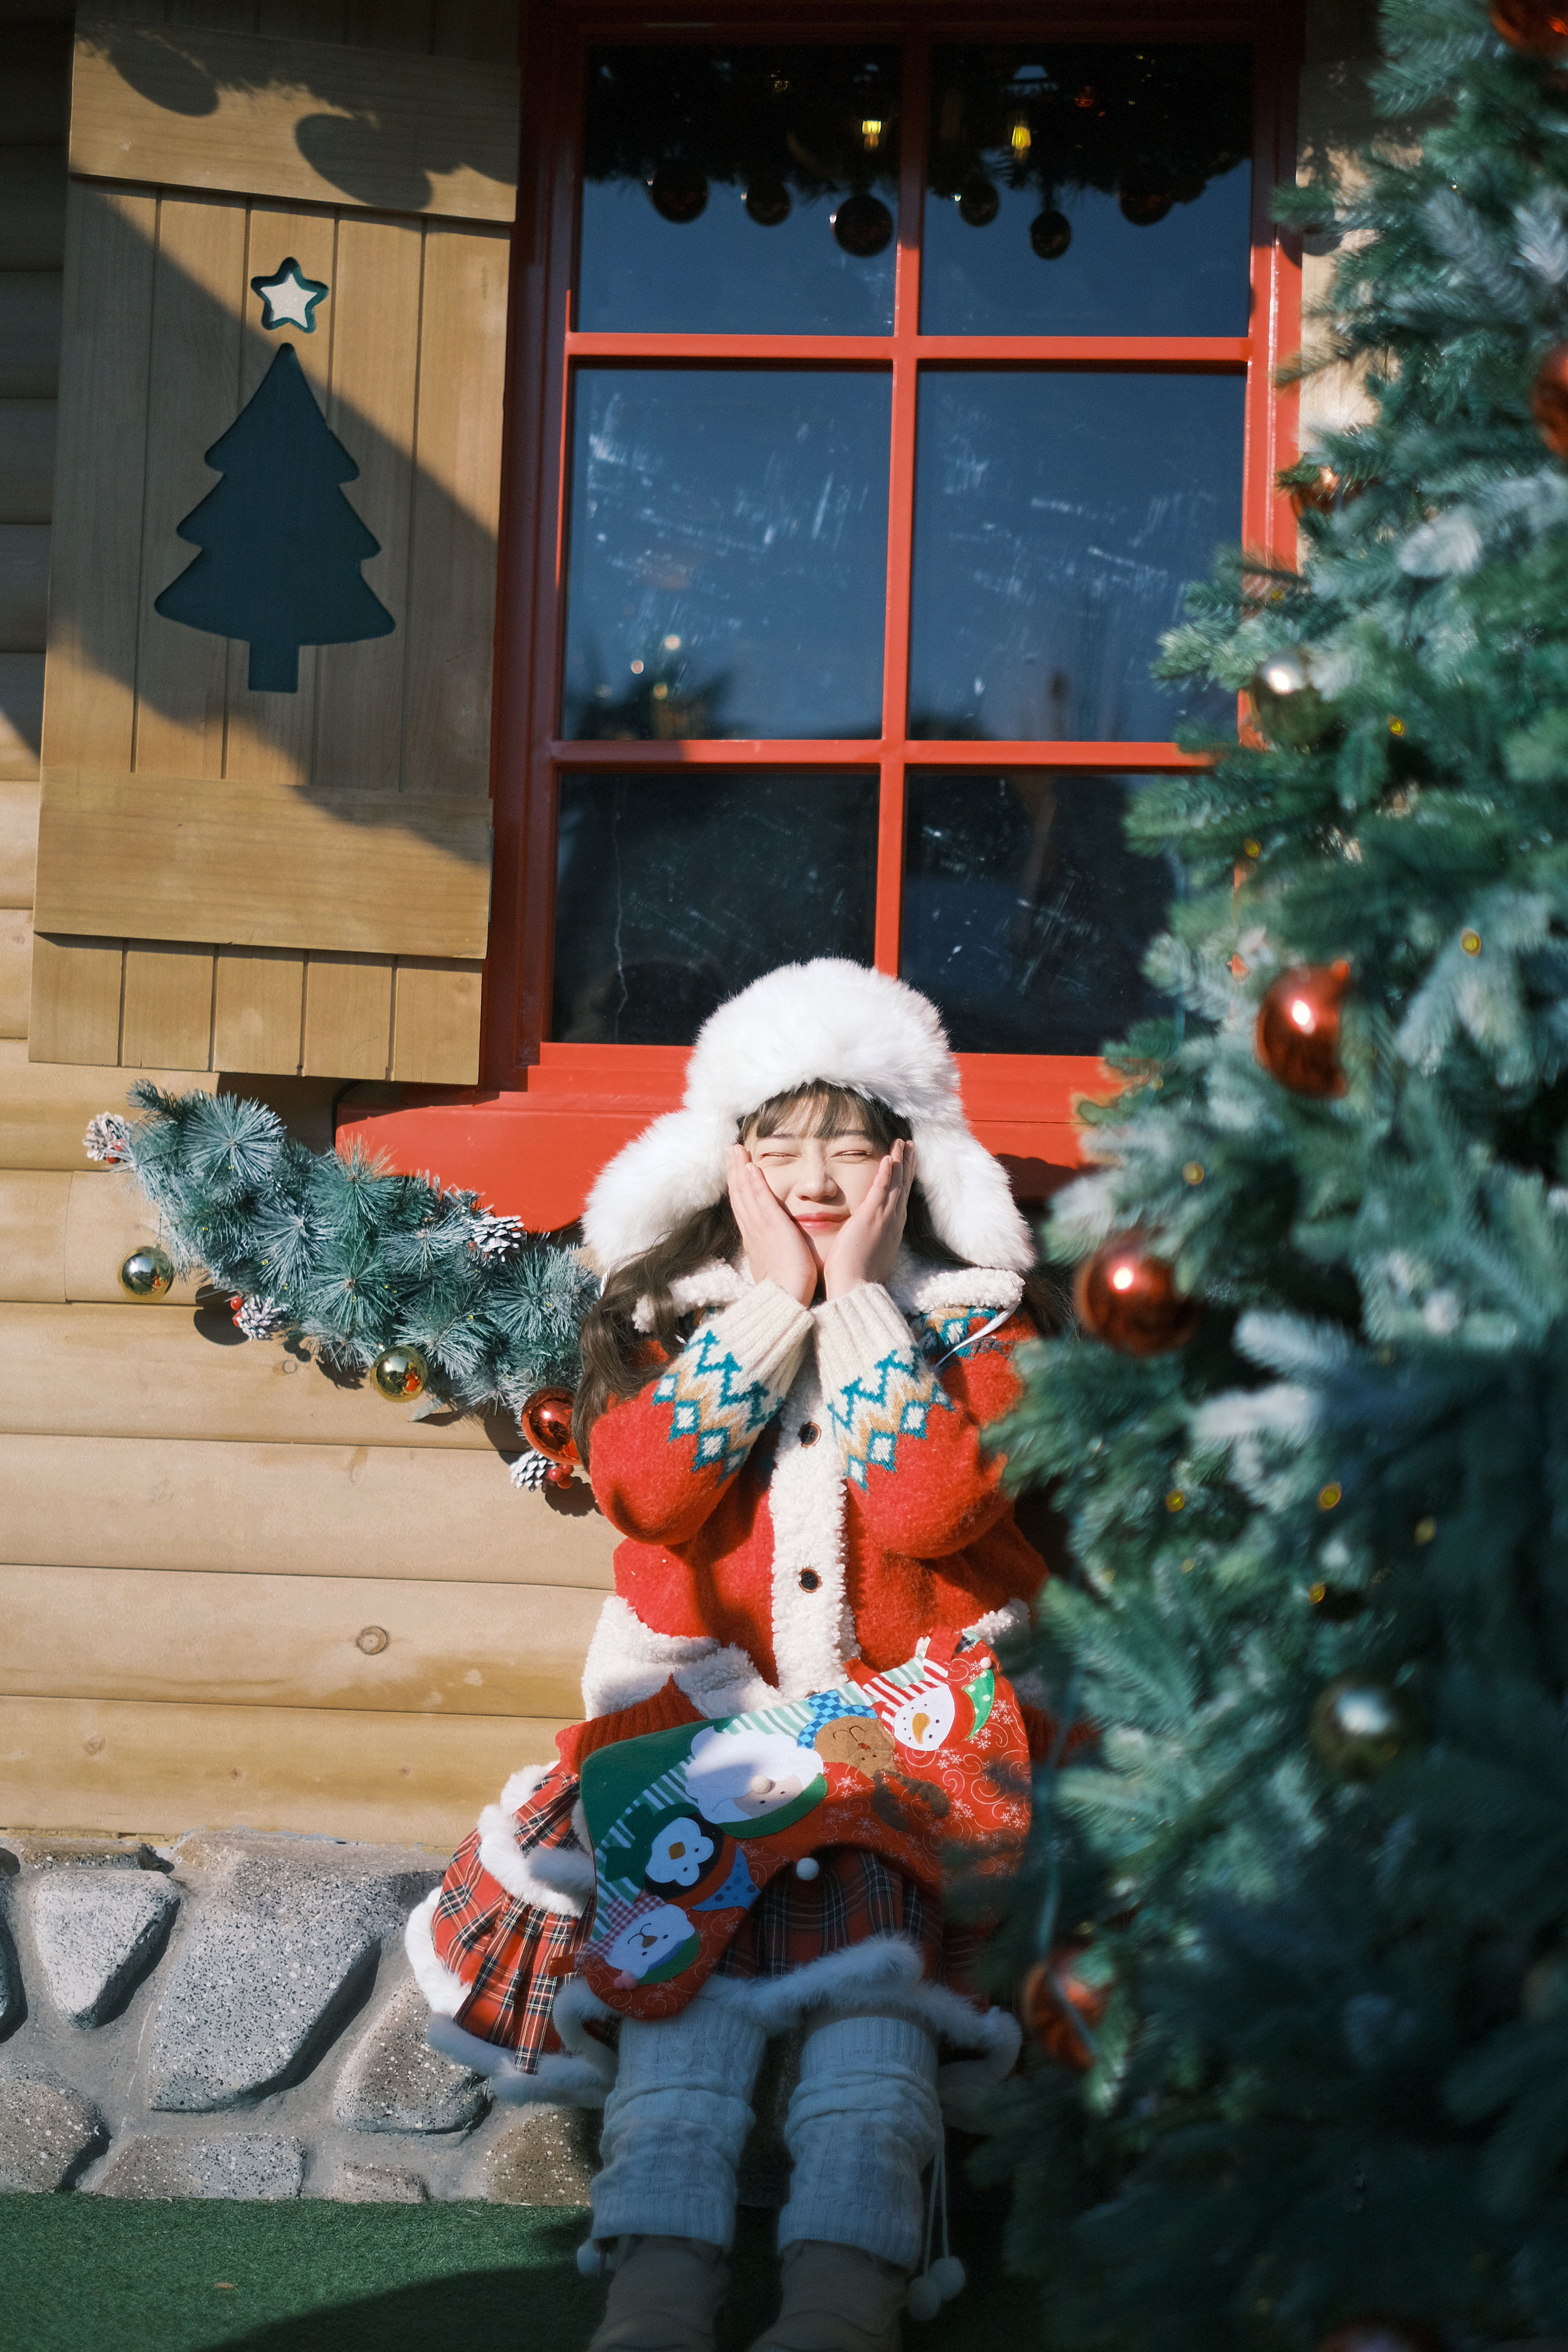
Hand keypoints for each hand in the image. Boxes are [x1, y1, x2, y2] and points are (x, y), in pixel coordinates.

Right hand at [727, 1145, 819, 1306]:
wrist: (787, 1300)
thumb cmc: (789, 1290)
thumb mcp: (778, 1269)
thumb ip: (777, 1255)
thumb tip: (780, 1253)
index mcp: (755, 1242)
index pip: (744, 1209)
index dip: (739, 1189)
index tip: (738, 1172)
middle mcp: (753, 1232)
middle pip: (739, 1196)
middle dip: (734, 1173)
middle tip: (732, 1151)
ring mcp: (760, 1228)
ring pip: (745, 1193)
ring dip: (740, 1170)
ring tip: (736, 1150)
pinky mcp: (772, 1226)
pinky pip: (760, 1199)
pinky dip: (753, 1182)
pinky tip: (751, 1166)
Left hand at [823, 1139, 913, 1299]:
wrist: (855, 1289)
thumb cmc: (857, 1278)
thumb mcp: (868, 1255)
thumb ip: (870, 1242)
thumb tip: (865, 1239)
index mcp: (891, 1230)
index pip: (899, 1199)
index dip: (904, 1179)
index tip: (905, 1164)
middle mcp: (893, 1222)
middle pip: (903, 1186)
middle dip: (907, 1164)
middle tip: (911, 1145)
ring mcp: (884, 1218)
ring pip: (896, 1183)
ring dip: (900, 1161)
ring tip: (903, 1143)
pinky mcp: (871, 1217)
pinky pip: (881, 1189)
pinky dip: (887, 1173)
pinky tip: (889, 1158)